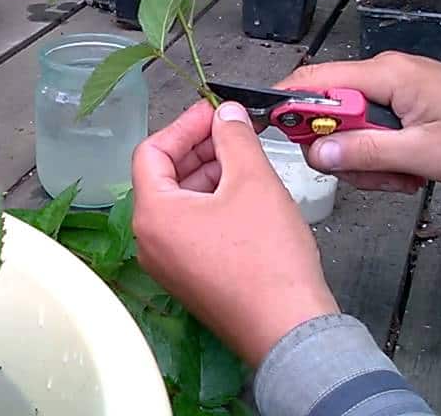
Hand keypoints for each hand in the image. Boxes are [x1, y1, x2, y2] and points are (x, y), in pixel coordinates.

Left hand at [131, 100, 338, 366]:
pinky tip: (246, 193)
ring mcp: (169, 264)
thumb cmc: (268, 260)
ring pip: (181, 203)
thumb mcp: (253, 180)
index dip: (184, 125)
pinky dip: (214, 204)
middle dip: (199, 148)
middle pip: (164, 177)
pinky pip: (193, 228)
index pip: (152, 152)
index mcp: (153, 215)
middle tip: (233, 130)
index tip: (214, 111)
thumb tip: (225, 113)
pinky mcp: (191, 278)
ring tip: (246, 159)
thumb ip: (234, 137)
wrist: (289, 329)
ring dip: (210, 175)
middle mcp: (151, 241)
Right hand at [274, 52, 440, 191]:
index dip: (284, 106)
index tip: (268, 136)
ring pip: (350, 128)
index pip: (312, 81)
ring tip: (405, 178)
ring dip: (368, 160)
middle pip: (328, 111)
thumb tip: (317, 155)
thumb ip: (368, 153)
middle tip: (378, 178)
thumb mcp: (427, 156)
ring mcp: (394, 88)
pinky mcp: (405, 102)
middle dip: (342, 151)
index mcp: (384, 75)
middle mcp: (383, 74)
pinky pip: (373, 130)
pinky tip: (412, 172)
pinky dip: (384, 156)